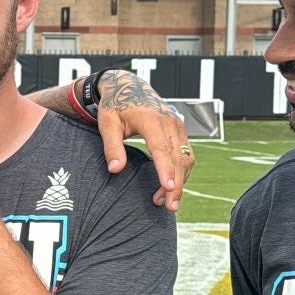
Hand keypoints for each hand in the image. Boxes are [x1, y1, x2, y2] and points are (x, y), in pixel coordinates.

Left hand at [92, 71, 193, 211]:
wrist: (130, 87)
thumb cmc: (115, 107)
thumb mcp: (107, 124)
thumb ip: (111, 147)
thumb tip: (115, 170)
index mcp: (150, 119)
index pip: (161, 148)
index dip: (164, 169)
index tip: (166, 188)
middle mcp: (169, 122)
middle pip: (179, 158)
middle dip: (176, 185)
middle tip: (169, 207)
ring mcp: (178, 126)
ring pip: (187, 158)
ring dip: (180, 181)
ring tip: (165, 202)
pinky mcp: (181, 131)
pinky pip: (187, 155)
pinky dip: (182, 172)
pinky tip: (170, 186)